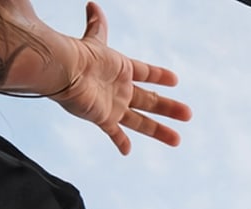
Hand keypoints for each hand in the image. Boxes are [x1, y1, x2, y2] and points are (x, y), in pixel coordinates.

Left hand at [43, 3, 191, 154]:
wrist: (62, 70)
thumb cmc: (76, 54)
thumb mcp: (93, 39)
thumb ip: (96, 25)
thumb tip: (92, 4)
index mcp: (121, 69)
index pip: (145, 72)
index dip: (159, 75)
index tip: (175, 79)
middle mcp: (119, 89)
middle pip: (149, 100)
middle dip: (169, 108)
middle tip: (188, 114)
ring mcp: (112, 105)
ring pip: (140, 121)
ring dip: (159, 130)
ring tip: (177, 140)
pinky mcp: (102, 117)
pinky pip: (114, 133)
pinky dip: (120, 142)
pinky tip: (127, 152)